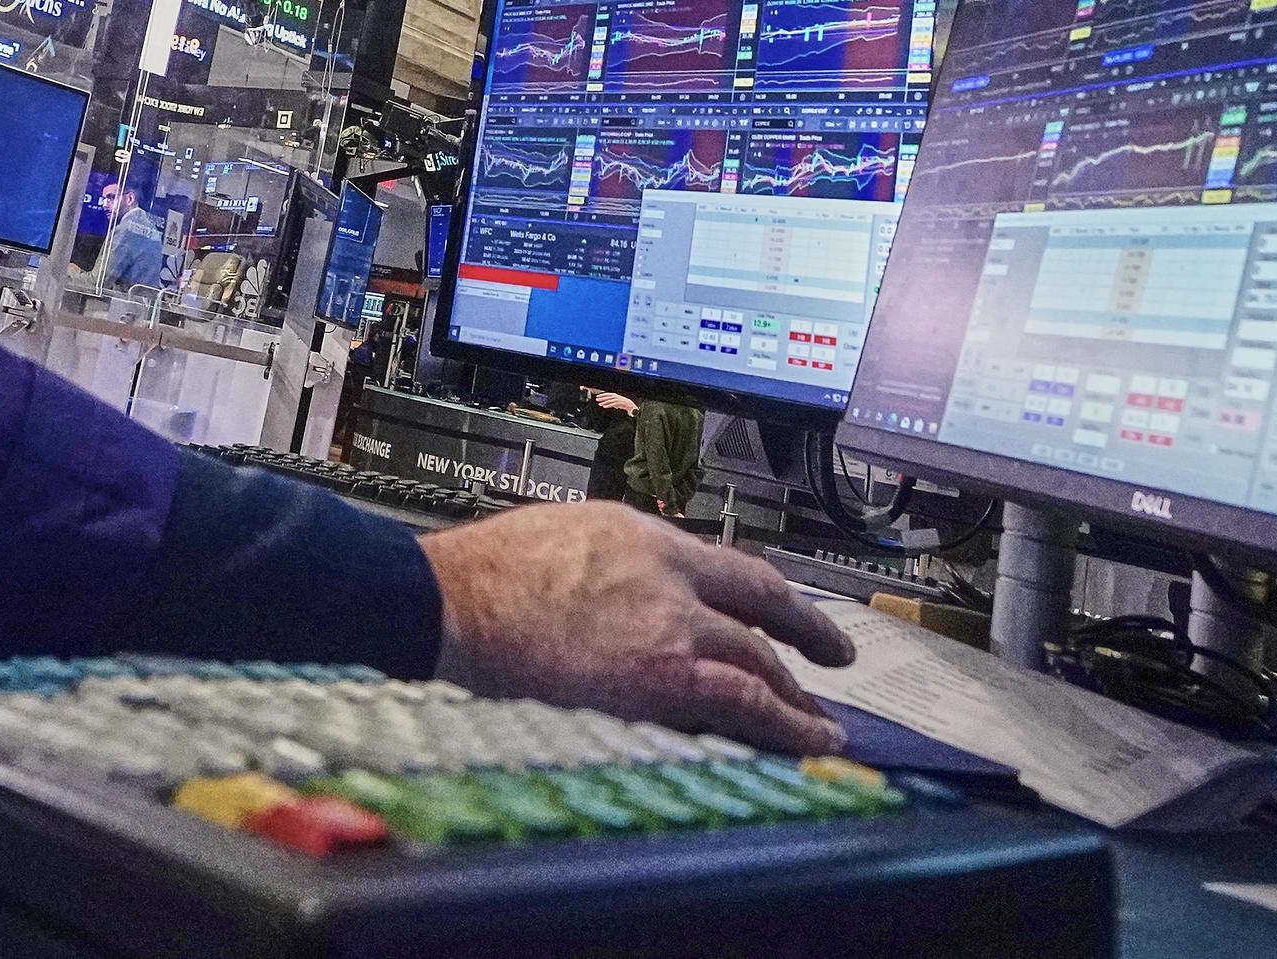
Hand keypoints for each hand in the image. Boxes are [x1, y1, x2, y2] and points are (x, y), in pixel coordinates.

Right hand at [418, 503, 853, 754]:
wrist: (447, 604)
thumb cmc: (480, 579)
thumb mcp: (564, 539)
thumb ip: (617, 566)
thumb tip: (636, 598)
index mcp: (643, 536)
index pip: (733, 566)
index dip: (777, 595)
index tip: (800, 614)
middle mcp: (669, 574)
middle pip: (759, 611)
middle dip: (803, 642)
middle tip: (829, 663)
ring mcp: (670, 625)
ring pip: (761, 662)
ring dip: (798, 696)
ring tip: (820, 724)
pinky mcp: (662, 677)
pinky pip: (746, 704)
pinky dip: (786, 724)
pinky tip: (807, 740)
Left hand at [588, 390, 639, 415]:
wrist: (629, 404)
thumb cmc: (621, 402)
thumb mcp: (615, 400)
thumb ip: (610, 400)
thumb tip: (604, 402)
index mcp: (614, 394)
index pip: (606, 394)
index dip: (601, 395)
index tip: (597, 396)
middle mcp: (615, 396)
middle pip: (606, 397)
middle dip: (601, 398)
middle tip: (596, 399)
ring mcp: (616, 400)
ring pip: (608, 401)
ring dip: (603, 402)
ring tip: (599, 404)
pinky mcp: (618, 403)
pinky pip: (611, 404)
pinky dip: (607, 405)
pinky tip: (604, 406)